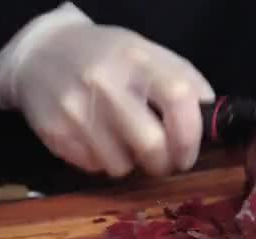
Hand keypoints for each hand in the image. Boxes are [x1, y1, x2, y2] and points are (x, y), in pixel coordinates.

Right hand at [0, 3, 213, 176]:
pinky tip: (99, 139)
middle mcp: (105, 82)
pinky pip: (94, 168)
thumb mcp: (150, 55)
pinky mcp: (54, 131)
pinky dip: (104, 162)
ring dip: (132, 164)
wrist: (43, 53)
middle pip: (151, 144)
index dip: (190, 135)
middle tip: (165, 162)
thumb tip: (212, 121)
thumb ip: (185, 83)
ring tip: (125, 142)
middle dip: (164, 164)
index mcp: (138, 59)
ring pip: (121, 165)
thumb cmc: (110, 58)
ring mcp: (76, 108)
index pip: (178, 98)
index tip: (188, 153)